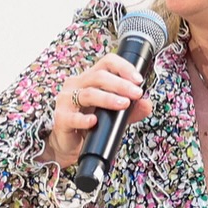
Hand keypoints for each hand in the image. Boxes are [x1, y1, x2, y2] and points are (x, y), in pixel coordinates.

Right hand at [45, 52, 153, 168]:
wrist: (69, 144)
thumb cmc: (90, 124)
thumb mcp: (114, 115)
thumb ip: (131, 110)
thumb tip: (147, 105)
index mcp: (90, 79)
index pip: (106, 63)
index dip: (123, 67)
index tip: (138, 79)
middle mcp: (76, 85)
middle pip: (98, 76)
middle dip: (121, 84)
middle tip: (136, 93)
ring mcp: (66, 100)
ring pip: (88, 93)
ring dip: (108, 98)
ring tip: (123, 104)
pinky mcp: (61, 118)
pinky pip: (73, 117)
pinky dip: (84, 119)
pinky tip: (94, 121)